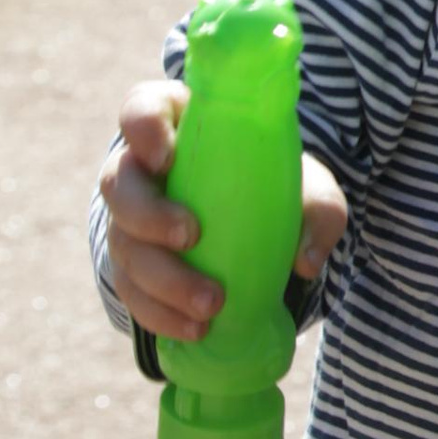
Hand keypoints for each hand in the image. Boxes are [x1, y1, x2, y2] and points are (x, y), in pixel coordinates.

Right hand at [99, 76, 348, 343]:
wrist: (255, 225)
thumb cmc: (271, 185)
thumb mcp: (306, 186)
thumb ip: (318, 208)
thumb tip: (306, 259)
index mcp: (176, 126)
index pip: (141, 108)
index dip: (143, 128)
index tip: (166, 158)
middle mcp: (140, 170)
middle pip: (119, 184)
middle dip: (148, 214)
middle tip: (191, 236)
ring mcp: (129, 222)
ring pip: (125, 245)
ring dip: (163, 279)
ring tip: (212, 304)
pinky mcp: (132, 267)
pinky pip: (132, 292)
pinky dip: (161, 314)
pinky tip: (196, 330)